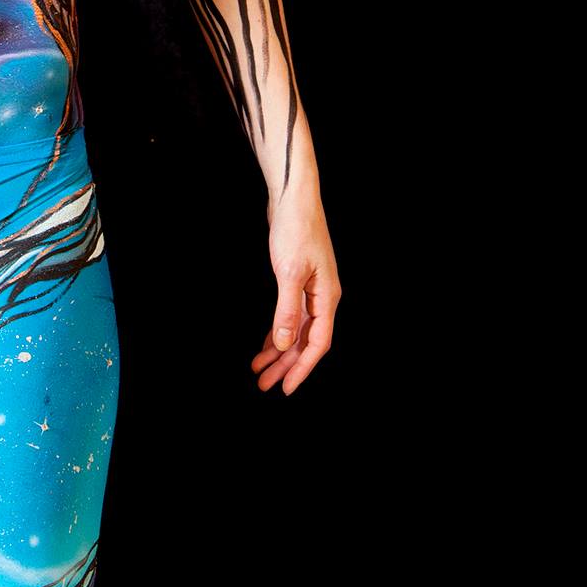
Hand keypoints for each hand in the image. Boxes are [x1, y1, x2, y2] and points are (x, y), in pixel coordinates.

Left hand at [251, 181, 340, 394]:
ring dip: (279, 351)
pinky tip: (266, 343)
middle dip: (285, 365)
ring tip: (259, 370)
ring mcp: (312, 289)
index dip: (302, 368)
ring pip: (297, 330)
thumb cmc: (296, 229)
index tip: (286, 389)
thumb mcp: (289, 272)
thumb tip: (285, 343)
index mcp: (327, 298)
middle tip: (265, 385)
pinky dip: (278, 331)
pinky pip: (291, 316)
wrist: (294, 198)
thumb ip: (287, 310)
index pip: (318, 344)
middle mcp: (323, 297)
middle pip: (306, 341)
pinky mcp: (299, 281)